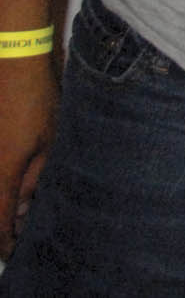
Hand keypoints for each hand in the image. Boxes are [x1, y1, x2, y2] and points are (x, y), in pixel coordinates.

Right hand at [0, 53, 58, 257]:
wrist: (12, 63)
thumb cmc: (35, 102)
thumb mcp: (48, 142)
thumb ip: (36, 177)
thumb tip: (27, 204)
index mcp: (0, 176)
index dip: (5, 242)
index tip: (12, 253)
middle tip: (13, 234)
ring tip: (14, 206)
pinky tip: (8, 182)